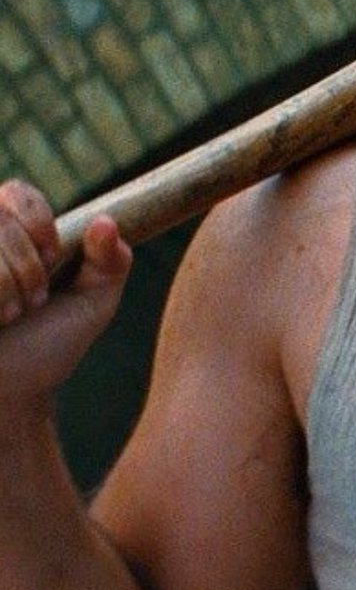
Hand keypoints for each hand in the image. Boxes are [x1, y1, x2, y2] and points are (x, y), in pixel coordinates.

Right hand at [0, 180, 131, 409]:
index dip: (39, 223)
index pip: (18, 193)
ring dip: (4, 287)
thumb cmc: (47, 346)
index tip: (53, 259)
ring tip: (8, 316)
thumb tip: (106, 222)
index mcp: (10, 230)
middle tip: (33, 302)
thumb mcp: (92, 303)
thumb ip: (111, 261)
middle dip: (27, 267)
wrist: (9, 397)